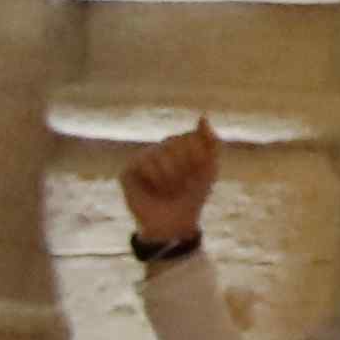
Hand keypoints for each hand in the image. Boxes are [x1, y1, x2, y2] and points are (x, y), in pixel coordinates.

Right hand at [117, 121, 218, 254]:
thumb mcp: (210, 168)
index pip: (191, 137)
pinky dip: (154, 180)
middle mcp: (159, 147)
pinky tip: (152, 190)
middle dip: (184, 169)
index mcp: (180, 144)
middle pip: (175, 144)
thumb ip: (211, 142)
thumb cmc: (193, 196)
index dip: (197, 158)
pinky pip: (144, 164)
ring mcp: (142, 158)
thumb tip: (203, 116)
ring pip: (160, 155)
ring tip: (167, 190)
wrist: (175, 224)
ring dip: (170, 178)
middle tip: (181, 185)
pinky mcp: (128, 171)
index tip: (198, 174)